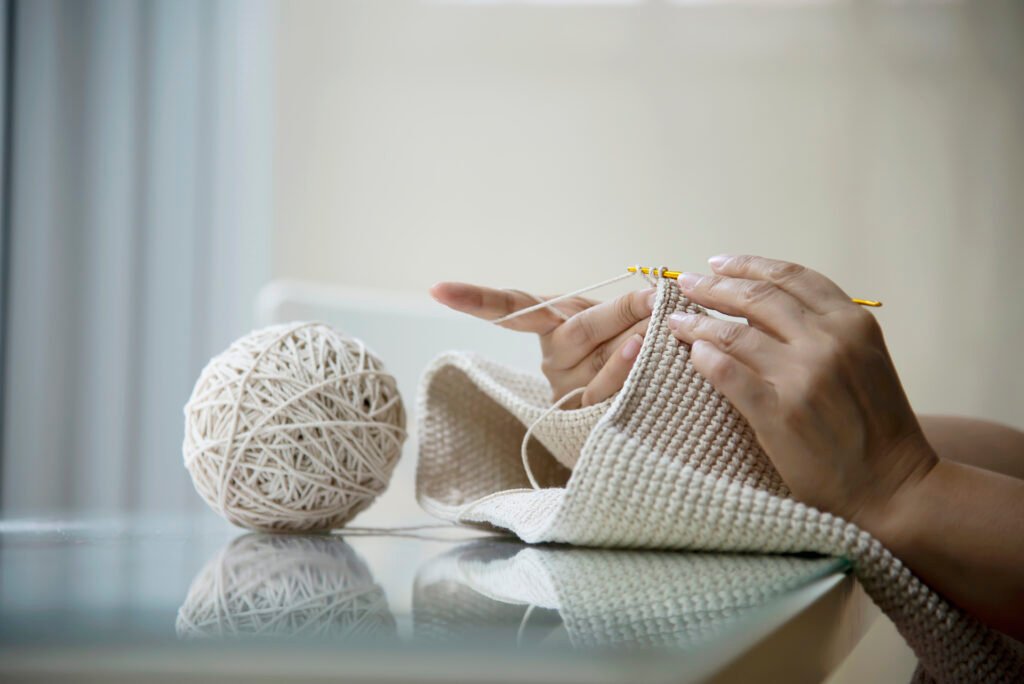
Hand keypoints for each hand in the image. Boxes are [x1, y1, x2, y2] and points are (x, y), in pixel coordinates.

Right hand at [430, 282, 653, 406]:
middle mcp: (553, 360)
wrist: (642, 402)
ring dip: (634, 343)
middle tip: (653, 296)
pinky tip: (645, 356)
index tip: (436, 289)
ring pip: (597, 365)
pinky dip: (630, 372)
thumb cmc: (628, 345)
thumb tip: (657, 294)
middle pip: (576, 331)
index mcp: (551, 326)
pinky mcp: (586, 421)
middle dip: (618, 312)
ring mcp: (567, 393)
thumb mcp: (622, 317)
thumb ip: (631, 307)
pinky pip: (608, 397)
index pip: (511, 309)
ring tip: (659, 325)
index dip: (474, 299)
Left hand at [668, 255, 937, 528]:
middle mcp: (828, 341)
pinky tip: (691, 355)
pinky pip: (728, 373)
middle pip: (756, 298)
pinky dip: (704, 359)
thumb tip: (755, 310)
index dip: (748, 265)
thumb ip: (821, 331)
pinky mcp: (780, 412)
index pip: (791, 278)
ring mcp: (803, 375)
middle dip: (713, 286)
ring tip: (676, 321)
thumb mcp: (861, 361)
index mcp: (852, 322)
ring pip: (734, 334)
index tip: (718, 263)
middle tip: (684, 283)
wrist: (894, 487)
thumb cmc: (877, 427)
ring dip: (697, 323)